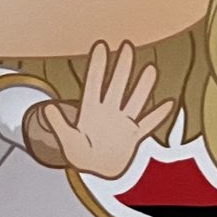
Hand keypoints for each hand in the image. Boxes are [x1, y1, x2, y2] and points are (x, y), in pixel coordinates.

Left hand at [37, 41, 175, 179]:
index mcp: (91, 111)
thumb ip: (59, 125)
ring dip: (143, 86)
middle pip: (117, 85)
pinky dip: (158, 115)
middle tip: (127, 45)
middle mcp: (109, 112)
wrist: (96, 170)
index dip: (98, 65)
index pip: (95, 83)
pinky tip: (169, 103)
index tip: (101, 46)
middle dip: (123, 67)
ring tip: (150, 69)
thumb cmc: (80, 153)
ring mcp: (122, 122)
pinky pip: (148, 124)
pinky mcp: (133, 136)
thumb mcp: (66, 140)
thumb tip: (46, 109)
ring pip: (135, 100)